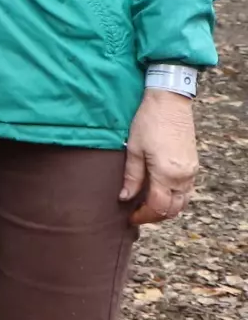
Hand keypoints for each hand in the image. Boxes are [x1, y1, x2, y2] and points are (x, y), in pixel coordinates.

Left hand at [122, 89, 198, 224]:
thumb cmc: (148, 122)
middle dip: (155, 215)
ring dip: (167, 208)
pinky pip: (187, 190)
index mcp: (167, 175)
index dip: (143, 216)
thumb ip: (131, 176)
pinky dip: (175, 197)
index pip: (158, 207)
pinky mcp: (194, 165)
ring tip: (147, 204)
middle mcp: (183, 177)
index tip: (130, 217)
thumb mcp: (133, 149)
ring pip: (183, 202)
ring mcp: (192, 171)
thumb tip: (125, 197)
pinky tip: (160, 191)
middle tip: (137, 213)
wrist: (170, 101)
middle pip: (173, 209)